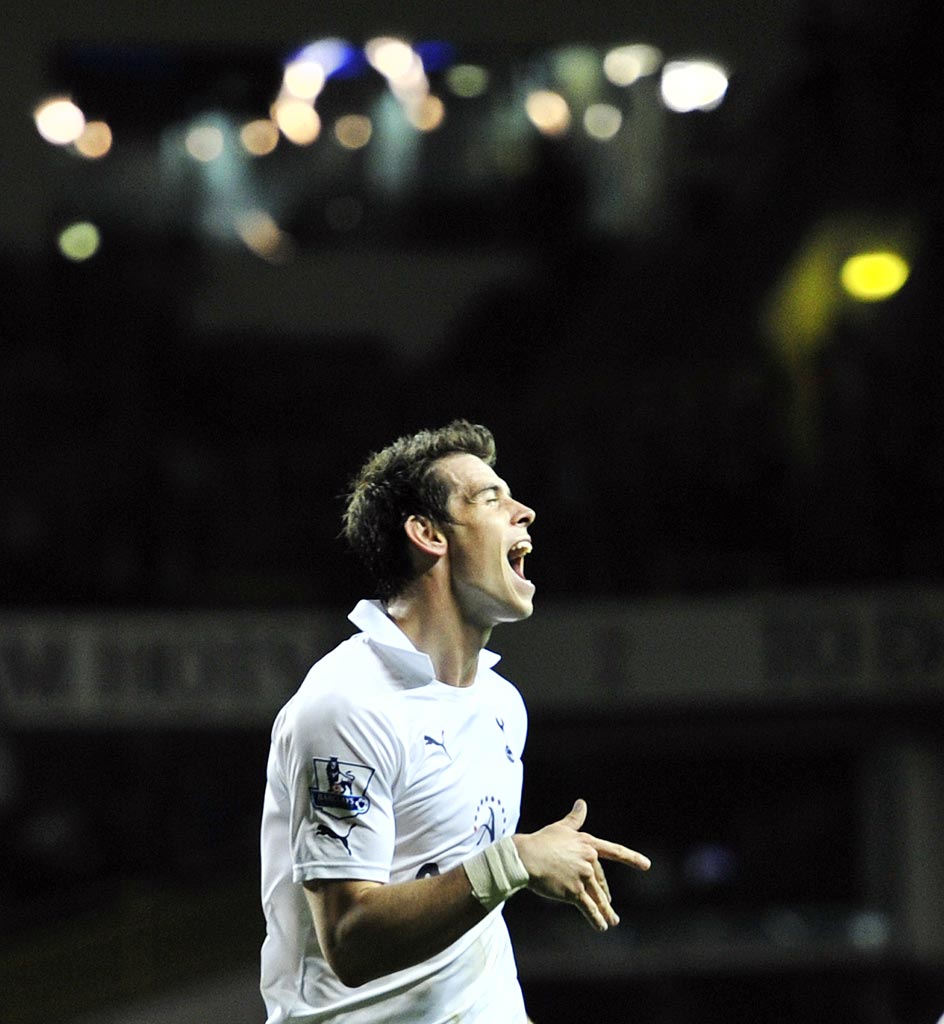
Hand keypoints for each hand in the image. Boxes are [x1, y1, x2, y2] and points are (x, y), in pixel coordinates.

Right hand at [513, 798, 649, 931]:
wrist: (526, 857)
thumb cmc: (541, 841)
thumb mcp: (561, 827)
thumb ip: (575, 818)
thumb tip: (582, 803)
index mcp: (588, 844)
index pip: (614, 851)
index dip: (632, 858)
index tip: (646, 865)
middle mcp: (589, 860)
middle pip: (601, 881)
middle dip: (605, 894)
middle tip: (609, 906)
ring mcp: (583, 876)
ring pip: (598, 897)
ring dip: (606, 911)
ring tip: (612, 921)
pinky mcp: (574, 892)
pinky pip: (589, 908)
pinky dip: (596, 919)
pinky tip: (602, 927)